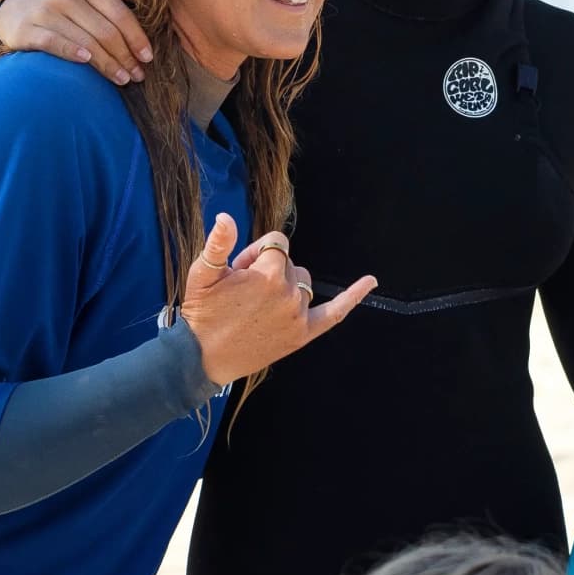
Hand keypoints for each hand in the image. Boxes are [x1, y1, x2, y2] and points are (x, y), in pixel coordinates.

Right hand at [0, 0, 154, 85]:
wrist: (14, 7)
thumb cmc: (62, 2)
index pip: (119, 14)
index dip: (137, 37)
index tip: (148, 57)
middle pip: (105, 31)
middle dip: (126, 56)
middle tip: (138, 75)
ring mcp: (45, 10)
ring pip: (85, 41)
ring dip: (107, 64)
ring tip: (123, 79)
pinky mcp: (27, 28)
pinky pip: (55, 43)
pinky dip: (72, 53)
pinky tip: (87, 63)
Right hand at [179, 214, 375, 386]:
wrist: (202, 357)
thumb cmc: (201, 312)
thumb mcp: (202, 273)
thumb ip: (219, 243)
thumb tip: (226, 217)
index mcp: (269, 274)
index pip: (276, 244)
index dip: (255, 254)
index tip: (238, 270)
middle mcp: (290, 294)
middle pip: (290, 263)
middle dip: (268, 270)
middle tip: (242, 293)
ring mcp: (299, 315)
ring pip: (303, 283)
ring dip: (287, 285)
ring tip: (257, 304)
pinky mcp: (303, 334)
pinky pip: (335, 313)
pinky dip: (354, 296)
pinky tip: (371, 281)